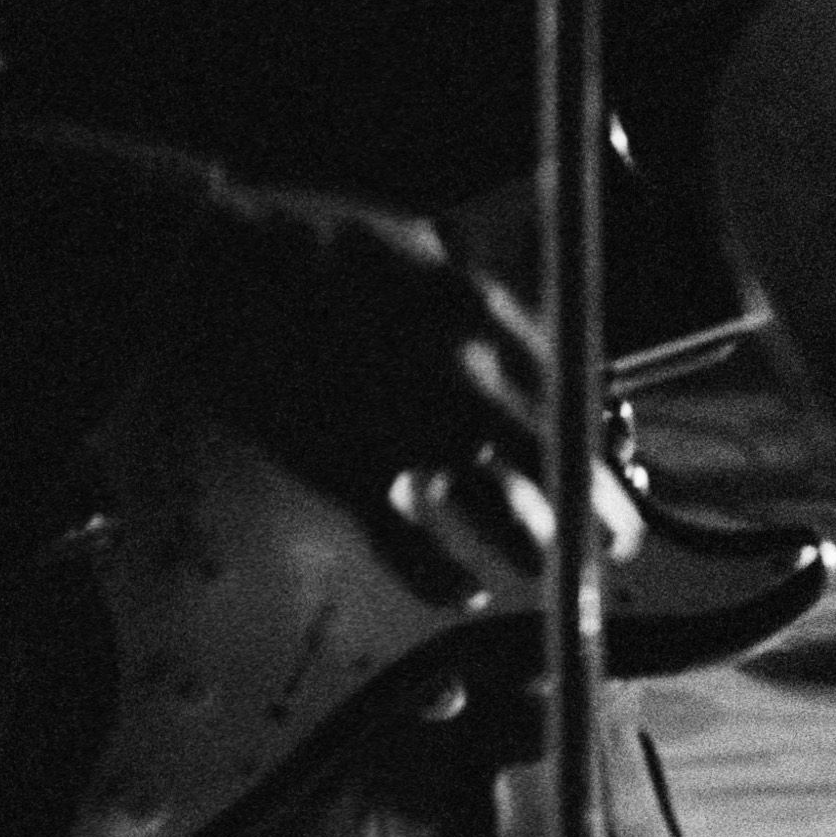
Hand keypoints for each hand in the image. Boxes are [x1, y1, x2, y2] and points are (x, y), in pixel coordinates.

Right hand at [169, 190, 634, 599]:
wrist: (215, 268)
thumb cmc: (310, 246)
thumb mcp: (416, 245)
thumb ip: (468, 291)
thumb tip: (503, 321)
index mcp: (485, 313)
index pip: (570, 387)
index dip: (590, 434)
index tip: (602, 460)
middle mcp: (465, 375)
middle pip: (556, 458)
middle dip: (597, 510)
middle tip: (620, 541)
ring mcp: (412, 429)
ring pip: (503, 511)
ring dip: (533, 548)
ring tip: (547, 570)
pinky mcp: (351, 473)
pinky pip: (413, 549)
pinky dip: (442, 579)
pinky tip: (461, 592)